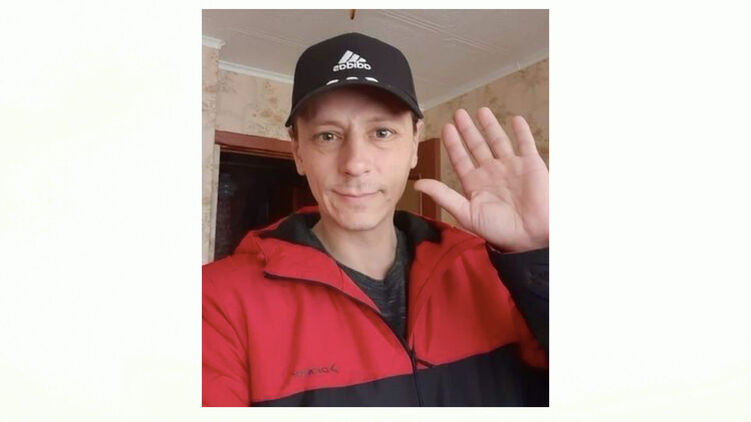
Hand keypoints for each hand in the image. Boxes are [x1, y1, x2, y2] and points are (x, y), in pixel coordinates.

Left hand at [414, 108, 547, 252]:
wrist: (530, 236)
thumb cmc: (498, 229)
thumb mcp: (466, 212)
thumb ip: (443, 196)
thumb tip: (417, 185)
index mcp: (475, 184)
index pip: (460, 158)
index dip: (453, 143)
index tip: (446, 128)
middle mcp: (491, 172)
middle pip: (477, 145)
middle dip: (468, 129)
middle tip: (459, 113)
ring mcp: (511, 167)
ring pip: (498, 140)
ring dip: (490, 126)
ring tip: (481, 111)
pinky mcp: (531, 165)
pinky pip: (525, 144)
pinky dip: (521, 131)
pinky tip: (515, 119)